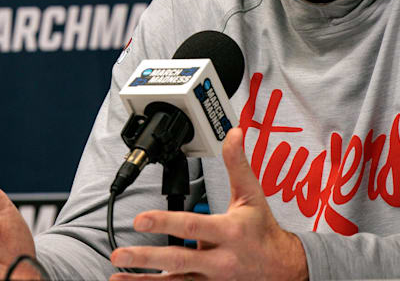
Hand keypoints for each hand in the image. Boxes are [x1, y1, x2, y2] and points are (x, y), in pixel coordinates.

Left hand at [108, 128, 307, 280]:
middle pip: (178, 260)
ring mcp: (213, 279)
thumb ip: (238, 164)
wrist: (284, 269)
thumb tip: (234, 133)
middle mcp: (220, 260)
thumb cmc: (262, 230)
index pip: (192, 227)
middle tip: (119, 253)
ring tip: (116, 277)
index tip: (140, 219)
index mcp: (229, 232)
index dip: (165, 223)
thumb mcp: (253, 195)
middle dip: (147, 257)